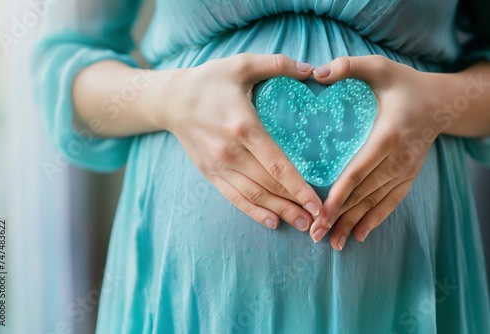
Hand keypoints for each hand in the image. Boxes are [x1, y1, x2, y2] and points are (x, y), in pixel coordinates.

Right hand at [162, 53, 323, 230]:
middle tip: (319, 218)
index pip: (277, 165)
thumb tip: (312, 70)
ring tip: (302, 223)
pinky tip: (272, 222)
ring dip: (279, 211)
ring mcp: (218, 166)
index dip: (299, 187)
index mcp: (244, 126)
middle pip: (269, 185)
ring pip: (253, 196)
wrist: (172, 100)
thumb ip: (278, 64)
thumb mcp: (242, 64)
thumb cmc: (210, 81)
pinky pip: (234, 198)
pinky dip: (254, 212)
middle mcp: (230, 152)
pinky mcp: (209, 173)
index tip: (319, 203)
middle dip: (296, 204)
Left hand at [309, 55, 446, 248]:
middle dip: (339, 216)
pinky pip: (391, 202)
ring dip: (354, 224)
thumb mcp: (379, 68)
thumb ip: (348, 67)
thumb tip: (316, 73)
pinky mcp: (408, 176)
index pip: (358, 172)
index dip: (338, 195)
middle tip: (316, 235)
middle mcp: (398, 159)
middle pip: (364, 194)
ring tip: (334, 243)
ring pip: (376, 203)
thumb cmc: (404, 84)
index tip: (320, 213)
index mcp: (387, 136)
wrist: (441, 102)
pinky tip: (359, 235)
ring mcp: (405, 170)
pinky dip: (375, 219)